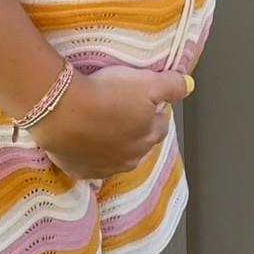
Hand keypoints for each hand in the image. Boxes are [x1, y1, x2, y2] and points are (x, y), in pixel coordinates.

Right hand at [31, 65, 192, 181]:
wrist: (64, 111)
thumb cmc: (107, 94)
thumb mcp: (146, 82)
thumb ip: (171, 85)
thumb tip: (190, 86)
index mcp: (147, 136)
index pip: (159, 126)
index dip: (153, 113)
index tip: (143, 102)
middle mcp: (130, 158)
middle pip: (139, 145)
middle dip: (135, 132)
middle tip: (120, 112)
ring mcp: (104, 168)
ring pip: (115, 158)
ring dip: (112, 146)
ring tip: (100, 127)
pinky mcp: (80, 171)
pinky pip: (89, 166)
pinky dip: (88, 155)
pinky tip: (81, 143)